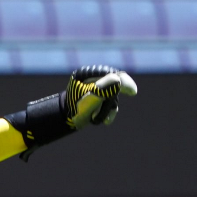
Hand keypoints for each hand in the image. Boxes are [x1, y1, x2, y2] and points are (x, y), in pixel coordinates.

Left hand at [6, 66, 138, 156]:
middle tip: (108, 113)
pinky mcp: (97, 99)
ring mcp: (95, 89)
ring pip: (113, 97)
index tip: (132, 91)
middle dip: (111, 100)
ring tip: (97, 118)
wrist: (63, 122)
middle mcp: (91, 79)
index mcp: (86, 74)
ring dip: (107, 109)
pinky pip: (110, 104)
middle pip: (114, 86)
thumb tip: (118, 80)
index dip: (124, 82)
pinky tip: (105, 121)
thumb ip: (104, 89)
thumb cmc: (73, 109)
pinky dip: (108, 112)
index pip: (110, 74)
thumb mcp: (90, 99)